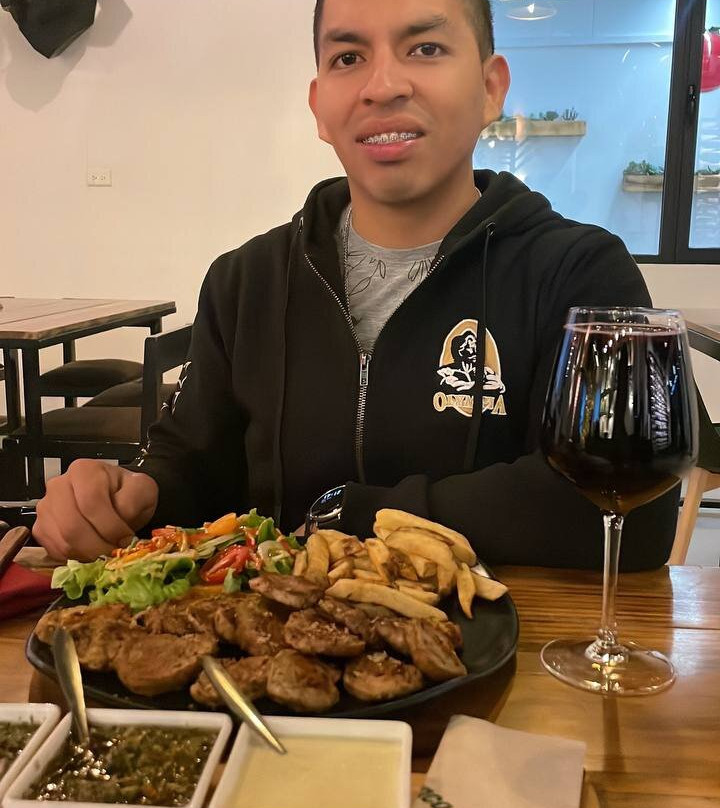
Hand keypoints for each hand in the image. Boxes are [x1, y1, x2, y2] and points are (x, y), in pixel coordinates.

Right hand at [33, 460, 158, 561]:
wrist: (116, 498)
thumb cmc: (127, 493)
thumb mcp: (141, 489)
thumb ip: (133, 501)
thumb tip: (120, 520)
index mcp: (84, 470)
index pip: (91, 502)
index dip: (109, 526)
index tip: (125, 538)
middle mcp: (58, 486)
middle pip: (72, 525)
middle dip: (97, 545)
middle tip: (115, 552)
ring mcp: (46, 508)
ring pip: (63, 541)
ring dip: (88, 553)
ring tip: (106, 552)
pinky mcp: (41, 528)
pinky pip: (55, 550)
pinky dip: (76, 557)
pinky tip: (92, 552)